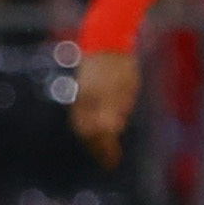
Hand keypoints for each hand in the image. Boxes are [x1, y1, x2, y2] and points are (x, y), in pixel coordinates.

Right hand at [68, 47, 138, 161]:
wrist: (105, 41)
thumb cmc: (121, 65)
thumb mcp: (126, 88)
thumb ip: (117, 110)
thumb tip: (111, 131)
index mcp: (97, 100)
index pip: (100, 132)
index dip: (106, 150)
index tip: (114, 162)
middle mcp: (85, 101)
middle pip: (87, 132)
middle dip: (97, 149)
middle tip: (107, 161)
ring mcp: (81, 96)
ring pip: (80, 125)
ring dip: (89, 140)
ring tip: (98, 150)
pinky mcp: (79, 93)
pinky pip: (78, 116)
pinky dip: (83, 128)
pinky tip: (90, 132)